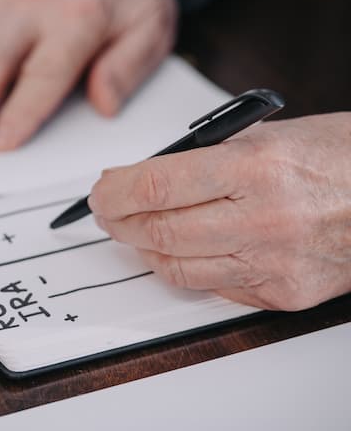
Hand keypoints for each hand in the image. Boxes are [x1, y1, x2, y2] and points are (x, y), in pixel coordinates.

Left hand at [88, 113, 350, 310]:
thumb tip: (146, 179)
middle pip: (159, 231)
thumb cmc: (341, 158)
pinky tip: (175, 251)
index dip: (116, 191)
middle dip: (119, 221)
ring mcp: (274, 263)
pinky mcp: (282, 294)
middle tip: (107, 212)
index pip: (157, 186)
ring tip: (132, 231)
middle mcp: (264, 219)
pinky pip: (211, 287)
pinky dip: (183, 268)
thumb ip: (205, 160)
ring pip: (177, 267)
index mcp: (257, 168)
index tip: (102, 190)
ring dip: (143, 248)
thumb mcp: (268, 136)